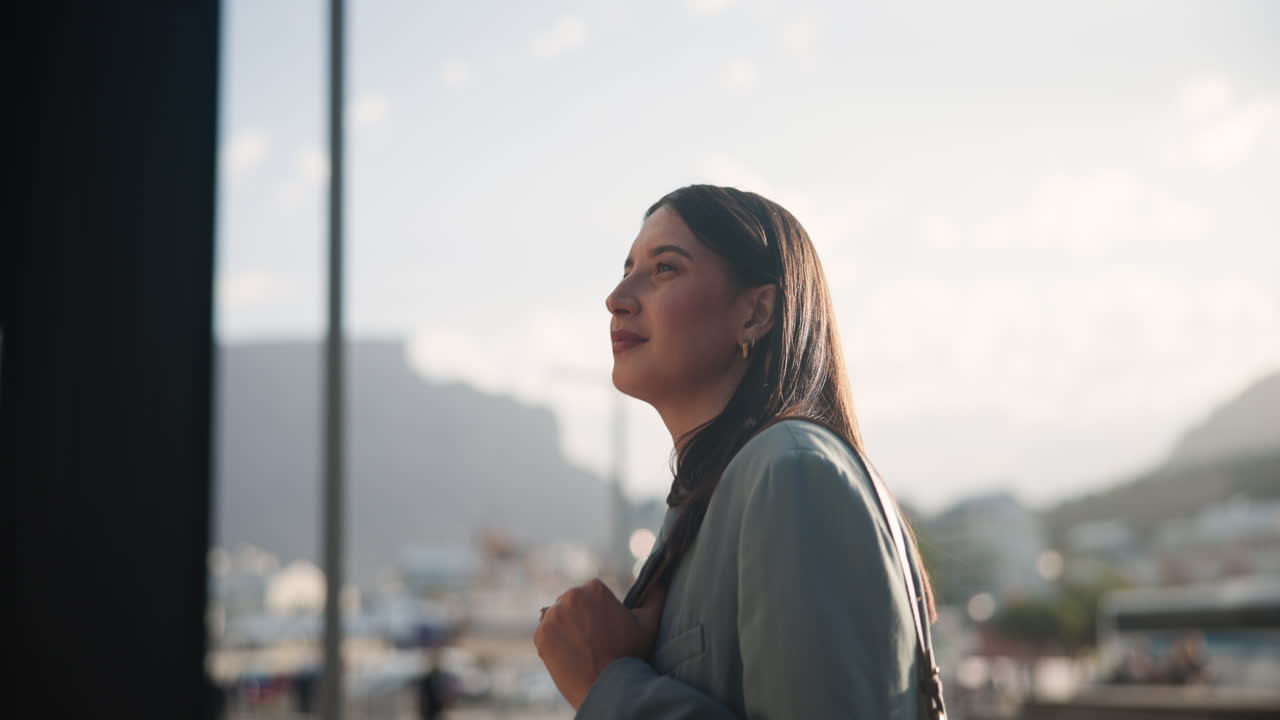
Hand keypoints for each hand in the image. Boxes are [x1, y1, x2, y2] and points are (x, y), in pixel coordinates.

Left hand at [533, 578, 667, 709]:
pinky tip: (569, 654)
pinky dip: (553, 642)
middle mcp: (570, 597)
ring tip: (581, 648)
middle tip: (593, 641)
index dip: (599, 613)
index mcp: (594, 588)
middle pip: (572, 603)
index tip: (605, 630)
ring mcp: (553, 616)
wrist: (606, 687)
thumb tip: (660, 583)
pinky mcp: (541, 635)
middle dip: (580, 618)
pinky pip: (545, 634)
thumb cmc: (629, 654)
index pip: (591, 595)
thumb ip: (655, 598)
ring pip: (557, 617)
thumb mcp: (648, 624)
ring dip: (565, 628)